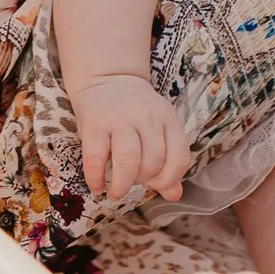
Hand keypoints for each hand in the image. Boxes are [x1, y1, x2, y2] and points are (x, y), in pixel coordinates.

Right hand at [73, 75, 190, 201]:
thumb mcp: (158, 128)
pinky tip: (97, 186)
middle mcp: (147, 117)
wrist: (108, 78)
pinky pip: (97, 157)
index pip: (179, 156)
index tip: (156, 185)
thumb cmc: (136, 113)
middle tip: (132, 184)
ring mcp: (120, 118)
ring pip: (129, 160)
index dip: (170, 179)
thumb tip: (174, 195)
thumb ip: (168, 162)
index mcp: (167, 119)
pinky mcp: (95, 122)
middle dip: (143, 181)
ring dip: (123, 184)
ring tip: (116, 192)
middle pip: (154, 161)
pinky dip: (96, 178)